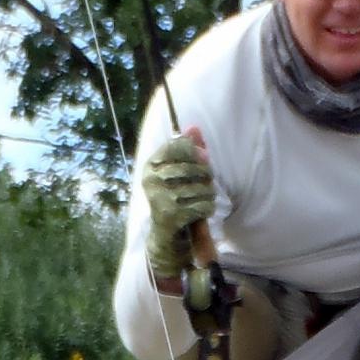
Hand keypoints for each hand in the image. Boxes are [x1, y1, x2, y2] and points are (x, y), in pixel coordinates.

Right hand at [144, 127, 214, 279]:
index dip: (195, 150)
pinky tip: (204, 208)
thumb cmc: (173, 194)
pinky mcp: (173, 215)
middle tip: (208, 179)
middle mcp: (152, 180)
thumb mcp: (176, 170)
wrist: (164, 231)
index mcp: (150, 165)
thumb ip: (186, 148)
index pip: (176, 146)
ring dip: (209, 192)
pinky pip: (203, 205)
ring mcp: (162, 198)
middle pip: (192, 167)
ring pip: (201, 187)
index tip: (205, 156)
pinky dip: (208, 207)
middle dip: (206, 173)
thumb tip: (194, 127)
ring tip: (206, 195)